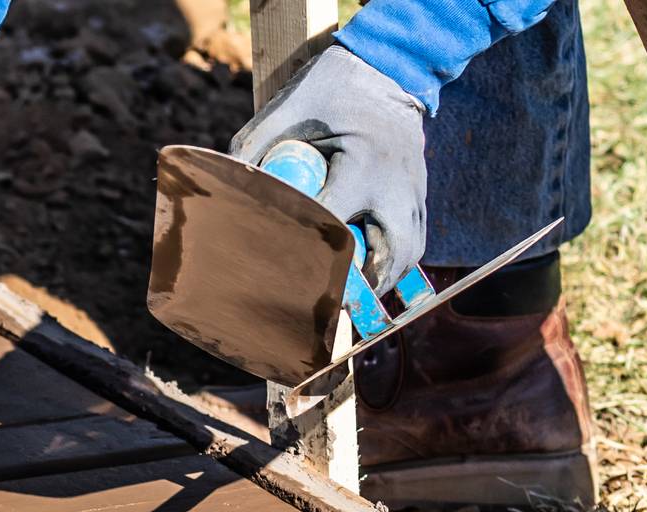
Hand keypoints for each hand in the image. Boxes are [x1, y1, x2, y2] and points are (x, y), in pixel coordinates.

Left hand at [229, 44, 426, 293]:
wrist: (390, 67)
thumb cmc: (332, 87)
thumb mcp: (289, 108)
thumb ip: (256, 146)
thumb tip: (226, 189)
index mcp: (362, 165)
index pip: (335, 224)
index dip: (310, 256)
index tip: (286, 277)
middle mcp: (394, 184)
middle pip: (388, 252)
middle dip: (362, 286)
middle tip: (334, 308)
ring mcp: (413, 190)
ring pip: (408, 253)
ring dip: (383, 282)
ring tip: (354, 302)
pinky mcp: (420, 193)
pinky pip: (416, 240)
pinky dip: (395, 264)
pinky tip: (373, 278)